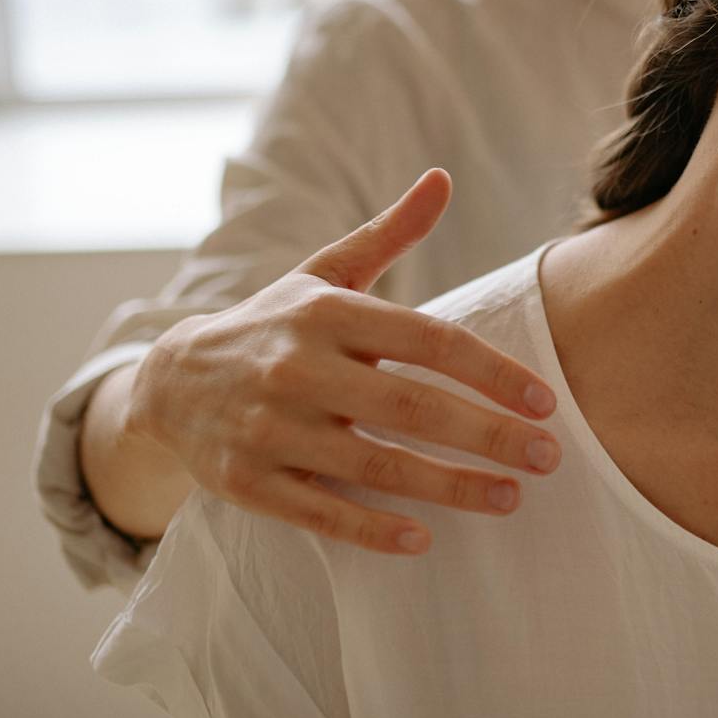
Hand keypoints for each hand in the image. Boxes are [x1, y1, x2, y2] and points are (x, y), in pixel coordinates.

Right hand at [127, 169, 560, 555]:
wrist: (170, 380)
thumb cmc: (273, 324)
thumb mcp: (325, 273)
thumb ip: (390, 233)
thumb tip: (442, 178)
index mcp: (328, 313)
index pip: (429, 342)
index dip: (492, 372)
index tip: (545, 401)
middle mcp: (299, 368)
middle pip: (412, 406)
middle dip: (488, 435)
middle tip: (548, 456)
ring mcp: (271, 428)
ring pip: (374, 464)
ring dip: (450, 486)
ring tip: (509, 498)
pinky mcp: (249, 481)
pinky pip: (321, 511)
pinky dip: (372, 528)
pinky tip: (423, 538)